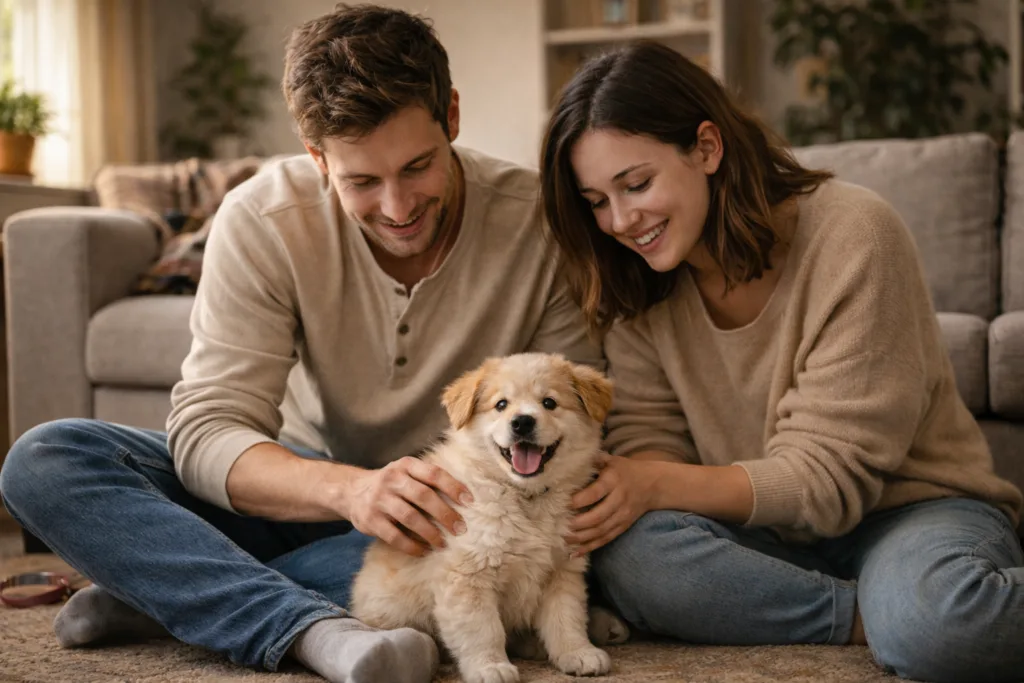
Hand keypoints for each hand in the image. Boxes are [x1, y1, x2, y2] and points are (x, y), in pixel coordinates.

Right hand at [346, 457, 472, 556]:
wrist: (352, 491)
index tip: (470, 501)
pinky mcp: (370, 520)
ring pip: (410, 518)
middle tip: (460, 529)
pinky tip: (424, 551)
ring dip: (430, 533)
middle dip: (445, 514)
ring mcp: (379, 499)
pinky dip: (411, 546)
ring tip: (443, 544)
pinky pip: (394, 536)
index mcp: (406, 465)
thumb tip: (464, 499)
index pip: (434, 473)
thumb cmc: (392, 484)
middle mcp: (392, 479)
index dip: (453, 486)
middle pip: (423, 496)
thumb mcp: (406, 472)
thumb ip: (427, 480)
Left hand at [566, 454, 655, 554]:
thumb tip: (571, 458)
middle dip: (578, 524)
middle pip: (598, 517)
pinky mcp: (623, 527)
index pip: (596, 493)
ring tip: (563, 540)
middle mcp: (619, 500)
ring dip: (581, 538)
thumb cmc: (625, 470)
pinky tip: (575, 552)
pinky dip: (590, 547)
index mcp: (614, 481)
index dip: (580, 500)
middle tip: (559, 527)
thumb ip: (593, 460)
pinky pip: (606, 539)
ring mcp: (622, 516)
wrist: (653, 485)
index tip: (563, 504)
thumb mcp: (611, 460)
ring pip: (601, 531)